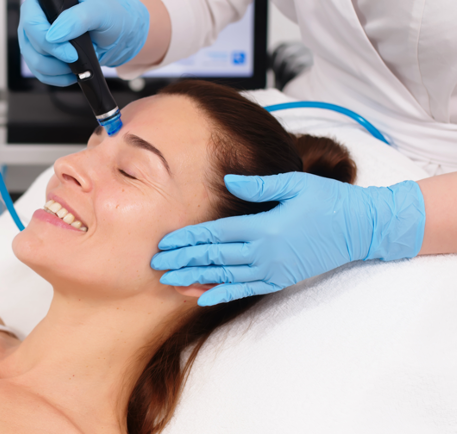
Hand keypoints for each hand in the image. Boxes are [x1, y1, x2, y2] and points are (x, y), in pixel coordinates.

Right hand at [18, 0, 149, 85]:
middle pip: (30, 42)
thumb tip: (55, 34)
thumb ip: (79, 18)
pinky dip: (56, 77)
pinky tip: (72, 72)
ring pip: (32, 60)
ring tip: (75, 66)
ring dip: (54, 70)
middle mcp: (38, 16)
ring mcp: (38, 36)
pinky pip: (39, 72)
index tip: (69, 52)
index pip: (31, 19)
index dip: (45, 39)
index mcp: (48, 0)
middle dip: (53, 57)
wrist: (119, 34)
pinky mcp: (43, 54)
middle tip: (75, 59)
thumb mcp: (102, 12)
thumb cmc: (113, 16)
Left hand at [151, 173, 425, 305]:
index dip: (187, 240)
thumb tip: (226, 180)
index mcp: (264, 227)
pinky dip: (221, 294)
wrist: (361, 229)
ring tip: (169, 282)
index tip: (164, 244)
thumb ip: (258, 186)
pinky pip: (244, 290)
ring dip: (195, 280)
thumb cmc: (329, 200)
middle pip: (213, 258)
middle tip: (156, 266)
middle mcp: (264, 253)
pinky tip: (202, 298)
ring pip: (224, 277)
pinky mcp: (280, 280)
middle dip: (182, 261)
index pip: (215, 235)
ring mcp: (271, 270)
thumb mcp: (295, 184)